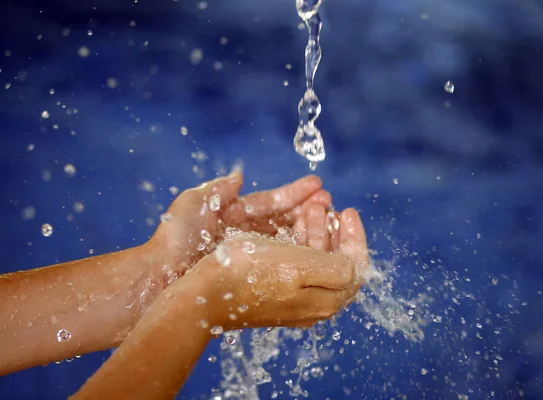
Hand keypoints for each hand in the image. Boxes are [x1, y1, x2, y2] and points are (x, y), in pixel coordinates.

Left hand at [148, 170, 331, 279]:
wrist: (159, 276)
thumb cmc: (174, 237)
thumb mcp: (195, 203)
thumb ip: (219, 189)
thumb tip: (239, 176)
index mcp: (234, 216)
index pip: (271, 202)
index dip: (294, 194)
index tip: (318, 184)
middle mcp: (246, 235)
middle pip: (284, 220)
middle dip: (308, 210)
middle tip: (331, 203)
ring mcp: (250, 256)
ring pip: (286, 241)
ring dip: (309, 230)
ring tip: (331, 220)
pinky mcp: (252, 276)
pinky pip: (280, 263)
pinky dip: (299, 256)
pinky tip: (317, 252)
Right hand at [168, 206, 368, 330]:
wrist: (205, 293)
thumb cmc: (252, 274)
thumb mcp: (301, 266)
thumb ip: (336, 267)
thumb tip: (352, 266)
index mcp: (325, 300)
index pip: (355, 268)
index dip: (356, 237)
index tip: (347, 210)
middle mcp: (312, 304)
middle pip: (336, 263)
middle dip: (334, 230)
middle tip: (328, 206)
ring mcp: (292, 300)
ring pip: (316, 261)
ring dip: (316, 230)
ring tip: (309, 208)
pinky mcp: (273, 292)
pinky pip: (297, 264)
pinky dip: (299, 240)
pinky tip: (291, 225)